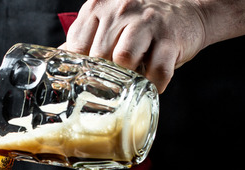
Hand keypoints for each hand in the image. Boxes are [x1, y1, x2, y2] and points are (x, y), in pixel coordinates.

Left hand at [61, 0, 207, 92]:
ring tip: (130, 83)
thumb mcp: (109, 24)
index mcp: (99, 6)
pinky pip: (157, 71)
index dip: (80, 68)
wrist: (185, 12)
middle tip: (110, 87)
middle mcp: (122, 9)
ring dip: (127, 78)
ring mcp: (147, 22)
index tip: (85, 82)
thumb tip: (59, 63)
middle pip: (99, 55)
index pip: (77, 45)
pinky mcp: (170, 39)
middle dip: (104, 76)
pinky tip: (151, 85)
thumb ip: (85, 40)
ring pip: (124, 59)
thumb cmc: (139, 24)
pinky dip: (153, 84)